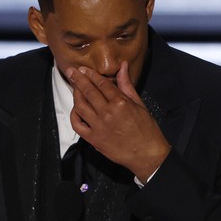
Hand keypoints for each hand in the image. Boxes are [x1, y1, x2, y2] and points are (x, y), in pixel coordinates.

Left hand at [67, 61, 170, 182]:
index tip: (84, 69)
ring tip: (75, 88)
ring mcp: (99, 127)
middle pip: (88, 92)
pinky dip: (74, 115)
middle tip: (72, 71)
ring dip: (76, 95)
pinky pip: (78, 125)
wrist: (147, 154)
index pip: (101, 84)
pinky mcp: (94, 139)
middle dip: (79, 79)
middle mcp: (107, 113)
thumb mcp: (139, 104)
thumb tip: (122, 66)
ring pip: (81, 106)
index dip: (91, 74)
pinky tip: (76, 109)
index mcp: (120, 103)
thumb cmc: (146, 130)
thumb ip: (127, 85)